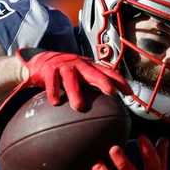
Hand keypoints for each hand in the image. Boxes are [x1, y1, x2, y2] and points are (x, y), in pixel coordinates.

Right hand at [0, 48, 131, 113]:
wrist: (40, 61)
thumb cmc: (64, 72)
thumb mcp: (80, 76)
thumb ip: (92, 87)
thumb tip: (109, 108)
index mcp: (89, 66)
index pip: (108, 72)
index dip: (119, 81)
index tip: (130, 94)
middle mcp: (78, 64)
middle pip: (93, 72)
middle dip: (103, 82)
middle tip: (111, 93)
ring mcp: (63, 66)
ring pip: (71, 78)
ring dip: (75, 92)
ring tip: (79, 106)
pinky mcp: (48, 70)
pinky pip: (51, 82)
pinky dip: (53, 92)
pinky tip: (55, 103)